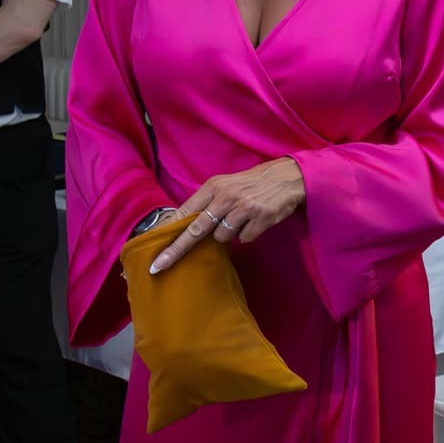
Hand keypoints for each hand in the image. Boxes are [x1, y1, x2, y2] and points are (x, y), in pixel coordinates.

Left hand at [149, 157, 305, 274]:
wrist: (288, 177)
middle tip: (160, 265)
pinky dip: (248, 233)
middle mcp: (226, 196)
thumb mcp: (226, 185)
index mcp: (213, 187)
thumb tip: (185, 226)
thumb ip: (207, 202)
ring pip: (222, 237)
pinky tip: (255, 221)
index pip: (184, 213)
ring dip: (228, 234)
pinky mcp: (261, 218)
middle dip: (176, 250)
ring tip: (241, 219)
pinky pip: (244, 238)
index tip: (155, 251)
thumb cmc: (251, 183)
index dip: (168, 233)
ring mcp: (243, 208)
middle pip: (195, 230)